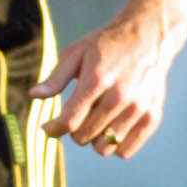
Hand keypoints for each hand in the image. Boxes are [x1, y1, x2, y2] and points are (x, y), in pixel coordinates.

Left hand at [31, 17, 170, 160]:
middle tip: (77, 115)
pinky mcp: (152, 117)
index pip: (69, 122)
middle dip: (74, 131)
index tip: (48, 127)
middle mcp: (119, 97)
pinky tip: (111, 128)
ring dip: (94, 139)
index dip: (53, 128)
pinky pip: (125, 151)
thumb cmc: (107, 45)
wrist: (149, 35)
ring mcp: (138, 108)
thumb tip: (33, 96)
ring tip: (96, 121)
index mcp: (97, 80)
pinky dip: (114, 146)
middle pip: (84, 137)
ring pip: (104, 148)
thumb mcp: (76, 53)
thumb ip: (55, 78)